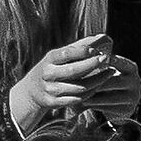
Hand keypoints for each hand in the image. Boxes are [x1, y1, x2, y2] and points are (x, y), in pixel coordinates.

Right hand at [7, 33, 122, 131]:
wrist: (31, 91)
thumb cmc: (52, 68)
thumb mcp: (58, 56)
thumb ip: (78, 47)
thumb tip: (100, 37)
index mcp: (50, 59)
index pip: (67, 53)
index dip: (83, 51)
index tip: (97, 49)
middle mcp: (48, 74)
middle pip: (74, 71)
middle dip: (92, 65)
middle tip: (106, 59)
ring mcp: (50, 89)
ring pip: (78, 87)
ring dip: (96, 81)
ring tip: (109, 73)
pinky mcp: (53, 102)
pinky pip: (76, 99)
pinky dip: (90, 93)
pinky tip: (99, 86)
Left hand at [80, 58, 140, 122]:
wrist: (117, 103)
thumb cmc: (107, 80)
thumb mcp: (107, 70)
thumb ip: (100, 63)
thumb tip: (87, 56)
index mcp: (131, 68)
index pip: (121, 63)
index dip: (109, 61)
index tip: (94, 58)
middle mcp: (136, 82)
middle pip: (115, 81)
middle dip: (97, 81)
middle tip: (80, 80)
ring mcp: (134, 97)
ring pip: (112, 97)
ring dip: (94, 95)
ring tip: (78, 93)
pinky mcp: (128, 110)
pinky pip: (110, 108)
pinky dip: (96, 105)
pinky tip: (84, 102)